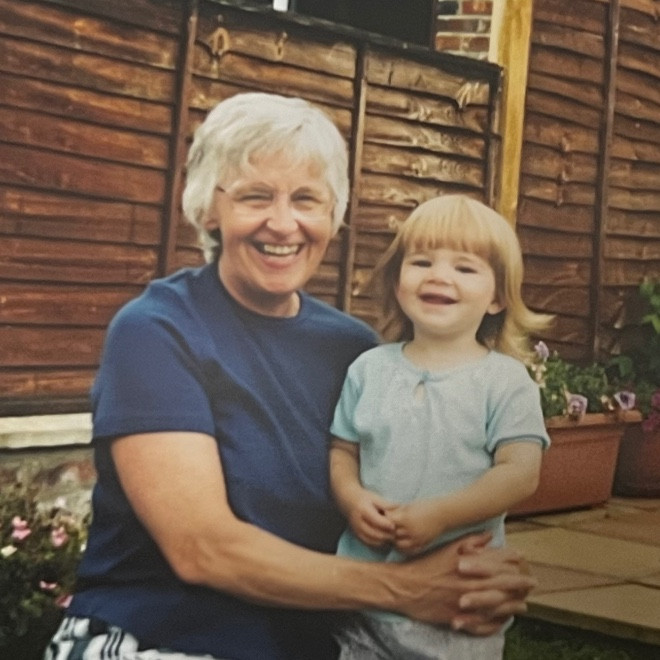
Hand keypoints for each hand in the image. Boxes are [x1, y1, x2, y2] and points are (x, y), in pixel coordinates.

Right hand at [346, 489, 395, 547]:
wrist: (348, 501)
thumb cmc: (364, 498)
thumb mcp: (375, 497)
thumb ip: (387, 504)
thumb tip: (400, 508)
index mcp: (363, 510)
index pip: (376, 520)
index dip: (386, 524)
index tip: (394, 526)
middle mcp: (358, 521)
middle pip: (374, 533)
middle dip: (386, 535)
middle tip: (396, 534)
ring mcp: (356, 529)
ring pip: (371, 540)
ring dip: (383, 541)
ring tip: (391, 537)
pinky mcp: (356, 535)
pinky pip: (368, 543)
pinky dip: (377, 543)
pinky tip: (384, 540)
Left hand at [388, 499, 443, 555]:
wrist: (443, 514)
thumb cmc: (426, 506)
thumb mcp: (409, 506)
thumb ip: (397, 512)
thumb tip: (385, 514)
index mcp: (406, 519)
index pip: (388, 522)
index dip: (386, 519)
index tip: (386, 516)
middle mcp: (410, 531)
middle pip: (392, 534)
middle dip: (389, 530)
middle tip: (388, 526)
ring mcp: (416, 539)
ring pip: (398, 544)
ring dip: (395, 540)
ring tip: (396, 534)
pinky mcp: (422, 544)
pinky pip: (409, 550)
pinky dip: (404, 547)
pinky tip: (403, 541)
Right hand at [397, 533, 535, 634]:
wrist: (404, 587)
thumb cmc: (426, 565)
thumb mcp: (447, 548)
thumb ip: (469, 541)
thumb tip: (489, 535)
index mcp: (468, 564)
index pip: (498, 561)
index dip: (513, 559)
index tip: (523, 558)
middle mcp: (471, 583)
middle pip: (503, 584)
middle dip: (521, 583)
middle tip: (533, 583)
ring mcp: (467, 603)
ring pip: (498, 605)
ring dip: (514, 604)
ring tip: (524, 603)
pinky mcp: (461, 618)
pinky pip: (485, 623)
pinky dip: (497, 622)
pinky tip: (504, 620)